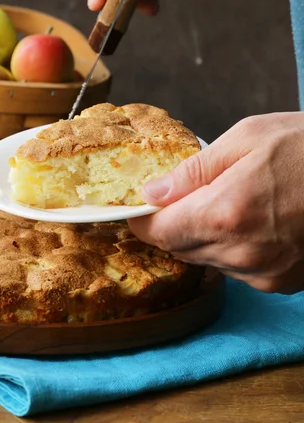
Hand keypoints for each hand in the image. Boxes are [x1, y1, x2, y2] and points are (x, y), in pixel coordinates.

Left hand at [129, 113, 303, 293]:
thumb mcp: (245, 139)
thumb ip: (192, 171)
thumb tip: (152, 194)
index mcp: (225, 213)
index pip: (160, 233)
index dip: (143, 222)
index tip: (139, 210)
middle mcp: (241, 254)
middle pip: (180, 250)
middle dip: (172, 227)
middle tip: (180, 200)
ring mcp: (264, 274)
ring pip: (208, 261)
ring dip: (203, 238)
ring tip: (225, 205)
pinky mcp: (283, 283)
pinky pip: (238, 271)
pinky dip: (231, 250)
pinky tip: (250, 223)